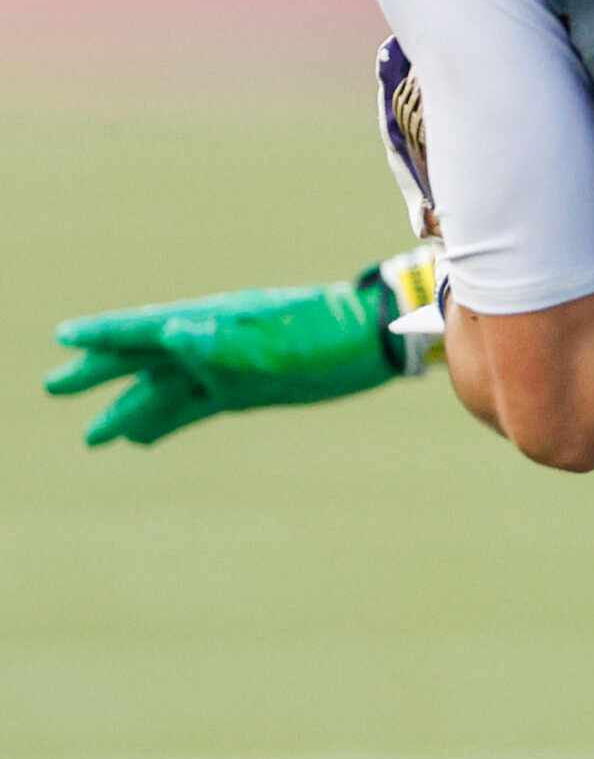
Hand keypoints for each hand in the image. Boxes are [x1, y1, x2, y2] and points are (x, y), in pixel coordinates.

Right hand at [44, 273, 402, 446]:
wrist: (375, 339)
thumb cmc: (327, 334)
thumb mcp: (278, 341)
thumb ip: (224, 342)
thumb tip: (173, 334)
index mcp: (214, 321)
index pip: (147, 327)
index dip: (105, 333)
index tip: (65, 337)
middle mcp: (213, 341)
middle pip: (144, 357)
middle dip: (100, 371)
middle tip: (54, 386)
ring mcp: (229, 364)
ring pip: (166, 388)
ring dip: (129, 408)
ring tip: (92, 436)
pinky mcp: (248, 387)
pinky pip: (195, 405)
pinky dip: (166, 420)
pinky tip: (141, 437)